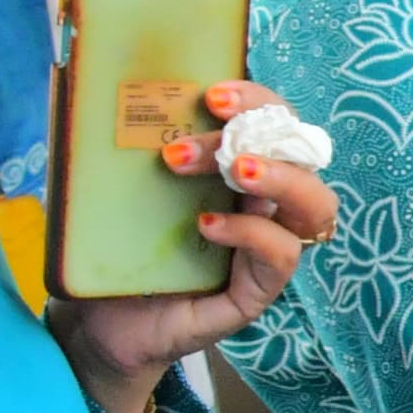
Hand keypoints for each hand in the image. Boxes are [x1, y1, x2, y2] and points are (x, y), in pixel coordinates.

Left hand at [50, 82, 335, 412]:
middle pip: (308, 157)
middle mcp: (266, 208)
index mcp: (242, 175)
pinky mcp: (256, 292)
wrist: (97, 321)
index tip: (214, 93)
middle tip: (214, 123)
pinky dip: (251, 234)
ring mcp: (268, 251)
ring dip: (278, 177)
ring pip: (315, 208)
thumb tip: (103, 90)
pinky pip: (281, 257)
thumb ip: (133, 148)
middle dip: (268, 130)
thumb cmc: (115, 250)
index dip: (260, 102)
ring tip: (230, 170)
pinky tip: (207, 225)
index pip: (277, 126)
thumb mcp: (123, 188)